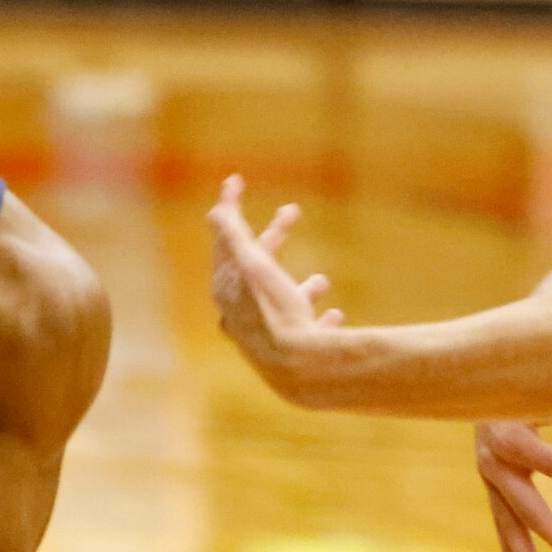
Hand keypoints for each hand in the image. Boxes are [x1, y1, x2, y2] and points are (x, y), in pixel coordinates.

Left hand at [206, 174, 342, 396]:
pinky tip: (334, 314)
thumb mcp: (252, 265)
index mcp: (228, 291)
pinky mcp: (292, 355)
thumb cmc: (276, 312)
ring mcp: (266, 336)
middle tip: (293, 210)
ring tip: (321, 279)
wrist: (300, 370)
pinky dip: (317, 318)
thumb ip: (232, 235)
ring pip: (280, 304)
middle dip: (272, 237)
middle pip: (254, 269)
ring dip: (298, 288)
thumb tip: (216, 210)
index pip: (223, 243)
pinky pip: (305, 333)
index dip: (228, 209)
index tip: (235, 181)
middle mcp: (241, 315)